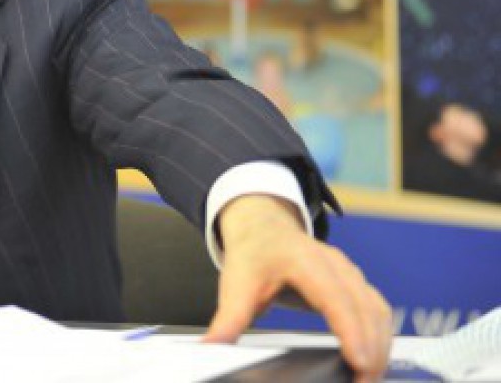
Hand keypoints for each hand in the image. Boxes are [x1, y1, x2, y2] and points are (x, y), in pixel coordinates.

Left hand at [203, 195, 391, 381]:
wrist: (263, 227)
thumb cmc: (253, 254)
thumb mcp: (236, 284)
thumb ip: (229, 319)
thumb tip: (212, 346)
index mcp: (304, 261)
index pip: (335, 298)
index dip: (351, 331)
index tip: (359, 362)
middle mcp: (335, 264)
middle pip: (365, 307)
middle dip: (372, 349)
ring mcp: (349, 272)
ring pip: (377, 310)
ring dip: (381, 346)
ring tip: (368, 378)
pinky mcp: (356, 282)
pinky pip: (377, 309)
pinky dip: (381, 336)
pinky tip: (373, 360)